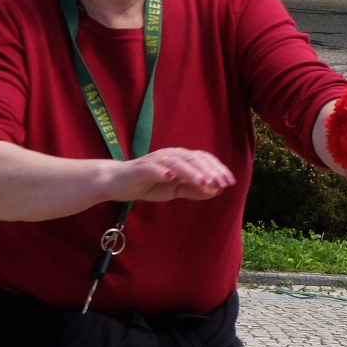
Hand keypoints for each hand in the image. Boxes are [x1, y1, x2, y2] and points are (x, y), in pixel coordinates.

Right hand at [111, 146, 236, 203]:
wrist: (117, 183)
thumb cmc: (147, 184)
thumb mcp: (174, 190)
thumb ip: (194, 190)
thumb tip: (216, 191)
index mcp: (180, 159)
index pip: (203, 159)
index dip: (217, 169)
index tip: (229, 182)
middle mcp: (169, 155)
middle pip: (193, 158)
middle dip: (209, 171)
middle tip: (220, 184)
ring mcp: (154, 160)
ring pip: (177, 162)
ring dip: (191, 172)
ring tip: (203, 182)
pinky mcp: (139, 168)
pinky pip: (152, 168)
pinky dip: (162, 171)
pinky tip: (170, 177)